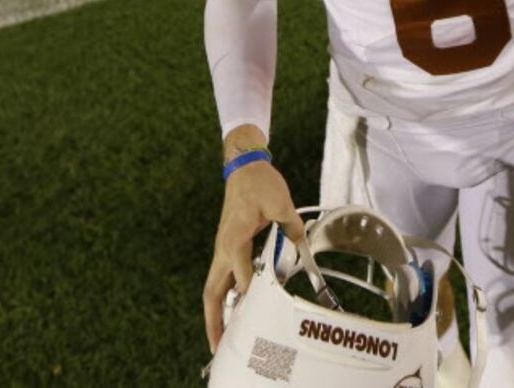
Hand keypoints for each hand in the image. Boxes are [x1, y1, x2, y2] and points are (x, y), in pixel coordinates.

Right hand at [203, 161, 302, 351]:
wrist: (243, 166)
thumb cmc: (259, 182)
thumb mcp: (280, 202)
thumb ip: (291, 226)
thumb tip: (301, 246)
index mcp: (235, 240)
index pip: (243, 279)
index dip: (252, 299)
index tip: (260, 317)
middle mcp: (223, 249)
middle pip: (213, 292)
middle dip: (214, 321)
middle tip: (217, 347)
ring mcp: (222, 249)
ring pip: (214, 288)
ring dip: (216, 312)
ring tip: (221, 337)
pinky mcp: (227, 247)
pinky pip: (221, 279)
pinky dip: (224, 297)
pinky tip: (235, 309)